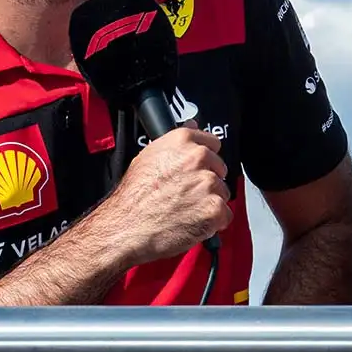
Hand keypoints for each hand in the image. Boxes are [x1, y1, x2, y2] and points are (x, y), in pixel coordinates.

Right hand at [93, 124, 232, 265]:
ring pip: (222, 193)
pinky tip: (193, 222)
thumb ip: (175, 142)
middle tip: (187, 195)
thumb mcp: (147, 156)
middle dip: (208, 183)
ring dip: (210, 203)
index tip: (200, 169)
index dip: (206, 159)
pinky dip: (213, 223)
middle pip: (219, 170)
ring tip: (185, 211)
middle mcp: (197, 158)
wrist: (126, 226)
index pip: (212, 143)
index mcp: (182, 141)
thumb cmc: (133, 196)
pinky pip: (225, 215)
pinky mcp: (214, 208)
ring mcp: (208, 183)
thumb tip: (192, 125)